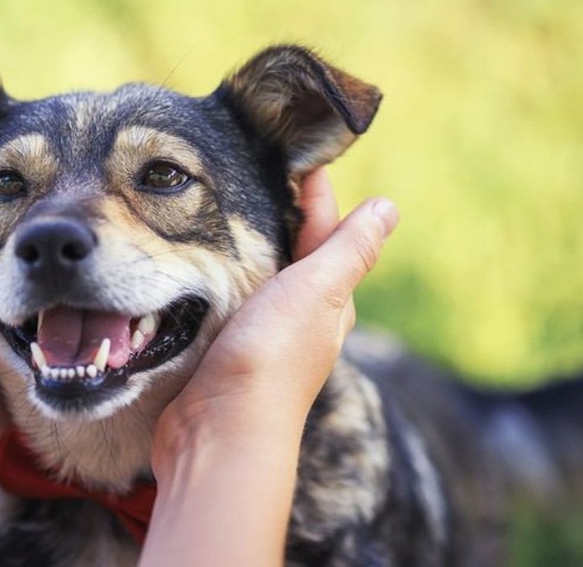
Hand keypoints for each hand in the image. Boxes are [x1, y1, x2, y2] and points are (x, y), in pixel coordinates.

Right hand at [142, 170, 396, 565]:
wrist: (218, 430)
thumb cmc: (271, 357)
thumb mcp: (317, 292)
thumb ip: (349, 250)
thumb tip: (389, 208)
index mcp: (328, 302)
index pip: (326, 233)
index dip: (315, 194)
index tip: (293, 153)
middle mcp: (296, 317)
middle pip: (292, 253)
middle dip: (277, 213)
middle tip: (248, 168)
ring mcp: (256, 334)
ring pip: (255, 276)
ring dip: (242, 242)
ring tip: (215, 202)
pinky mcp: (218, 347)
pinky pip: (222, 297)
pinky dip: (215, 272)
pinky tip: (193, 259)